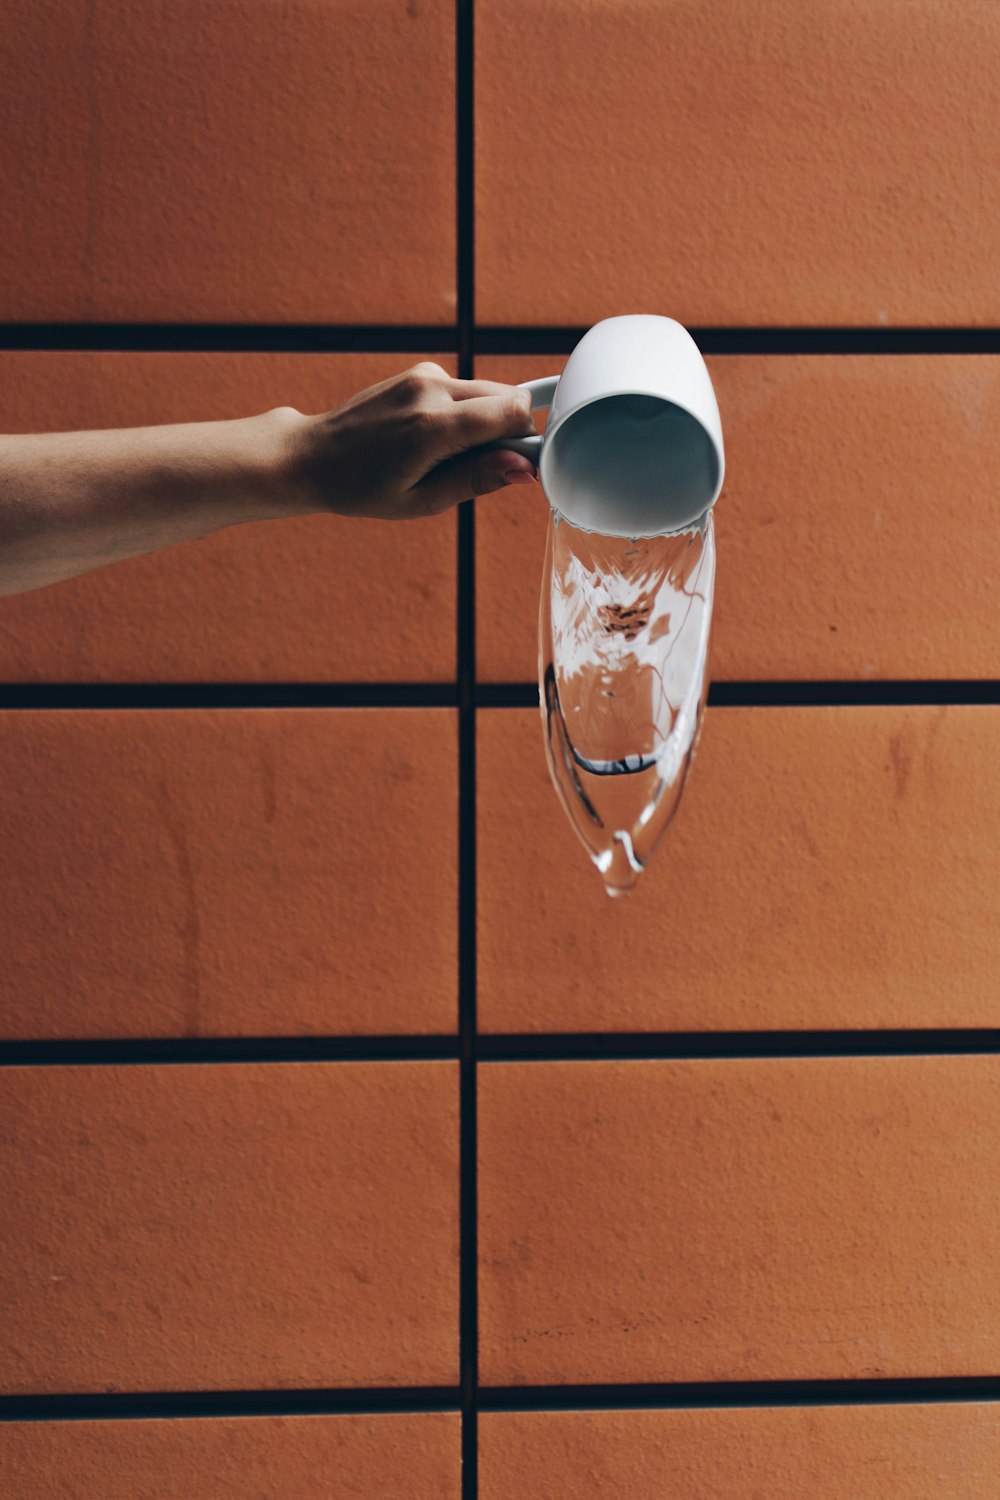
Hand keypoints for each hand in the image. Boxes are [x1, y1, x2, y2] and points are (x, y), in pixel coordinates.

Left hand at [282, 361, 539, 519]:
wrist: (313, 457)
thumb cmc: (362, 488)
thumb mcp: (422, 501)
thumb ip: (477, 480)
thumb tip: (524, 469)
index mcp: (433, 427)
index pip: (513, 411)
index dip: (528, 439)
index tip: (518, 466)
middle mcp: (431, 390)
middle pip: (509, 396)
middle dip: (509, 431)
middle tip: (479, 465)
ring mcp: (424, 375)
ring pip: (489, 392)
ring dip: (486, 422)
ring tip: (447, 454)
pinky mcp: (419, 371)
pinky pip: (465, 390)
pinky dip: (464, 413)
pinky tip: (433, 438)